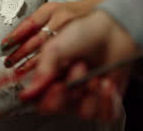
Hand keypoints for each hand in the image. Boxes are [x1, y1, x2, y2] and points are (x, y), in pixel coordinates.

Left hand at [1, 1, 88, 67]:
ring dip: (33, 62)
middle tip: (8, 62)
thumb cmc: (71, 14)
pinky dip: (51, 65)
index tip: (4, 45)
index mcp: (50, 10)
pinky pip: (64, 56)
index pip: (29, 23)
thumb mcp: (51, 11)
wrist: (100, 11)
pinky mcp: (83, 43)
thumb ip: (34, 24)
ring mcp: (74, 31)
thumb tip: (11, 42)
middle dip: (21, 53)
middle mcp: (62, 18)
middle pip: (38, 39)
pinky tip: (41, 73)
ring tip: (19, 70)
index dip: (15, 35)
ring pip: (50, 50)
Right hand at [19, 10, 135, 121]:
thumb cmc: (85, 31)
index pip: (40, 100)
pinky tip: (106, 83)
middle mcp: (66, 88)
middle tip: (75, 73)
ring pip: (83, 112)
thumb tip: (28, 92)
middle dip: (68, 93)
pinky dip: (106, 100)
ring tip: (93, 75)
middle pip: (60, 108)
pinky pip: (104, 114)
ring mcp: (86, 95)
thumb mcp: (55, 48)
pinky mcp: (107, 100)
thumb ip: (42, 71)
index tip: (55, 85)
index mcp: (50, 77)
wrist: (115, 28)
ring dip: (90, 94)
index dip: (46, 97)